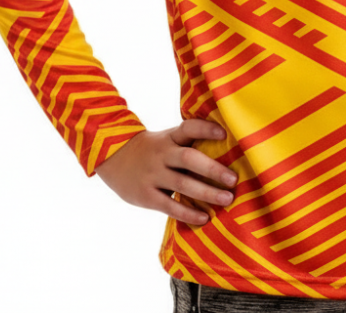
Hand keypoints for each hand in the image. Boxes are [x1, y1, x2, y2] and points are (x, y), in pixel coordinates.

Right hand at [94, 119, 236, 225]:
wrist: (112, 157)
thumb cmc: (152, 150)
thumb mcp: (166, 139)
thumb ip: (187, 144)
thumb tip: (225, 153)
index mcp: (170, 137)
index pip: (189, 128)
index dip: (206, 129)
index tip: (224, 132)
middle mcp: (162, 154)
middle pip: (189, 159)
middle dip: (212, 169)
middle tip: (233, 179)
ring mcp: (153, 174)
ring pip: (182, 184)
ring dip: (207, 193)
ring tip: (227, 199)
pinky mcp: (146, 195)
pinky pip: (169, 205)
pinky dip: (188, 212)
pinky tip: (204, 217)